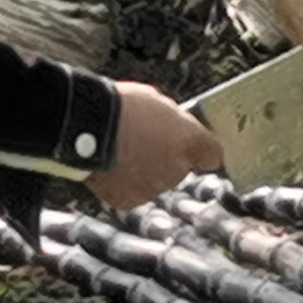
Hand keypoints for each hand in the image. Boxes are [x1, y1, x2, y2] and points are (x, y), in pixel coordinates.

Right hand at [87, 80, 224, 208]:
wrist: (88, 128)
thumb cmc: (123, 107)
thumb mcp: (157, 102)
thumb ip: (172, 121)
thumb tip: (173, 129)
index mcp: (191, 140)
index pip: (213, 155)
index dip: (202, 150)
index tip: (194, 146)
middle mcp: (178, 169)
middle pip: (179, 168)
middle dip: (166, 158)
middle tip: (144, 141)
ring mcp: (154, 188)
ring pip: (155, 182)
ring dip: (144, 171)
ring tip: (122, 151)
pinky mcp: (130, 200)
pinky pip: (132, 192)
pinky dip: (123, 183)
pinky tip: (112, 165)